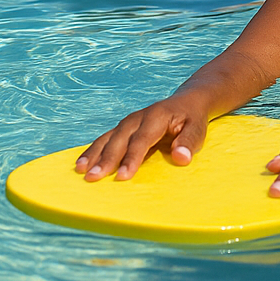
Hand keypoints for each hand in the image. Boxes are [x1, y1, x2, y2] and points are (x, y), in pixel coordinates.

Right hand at [74, 97, 208, 181]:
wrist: (186, 102)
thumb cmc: (192, 119)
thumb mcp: (198, 129)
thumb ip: (189, 142)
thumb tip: (181, 157)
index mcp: (156, 117)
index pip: (142, 140)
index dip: (131, 158)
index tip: (122, 176)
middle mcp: (138, 118)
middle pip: (119, 140)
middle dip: (106, 160)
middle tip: (93, 179)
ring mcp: (128, 122)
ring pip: (108, 138)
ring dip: (93, 154)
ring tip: (81, 170)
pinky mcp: (122, 128)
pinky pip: (104, 139)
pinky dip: (92, 150)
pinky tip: (81, 163)